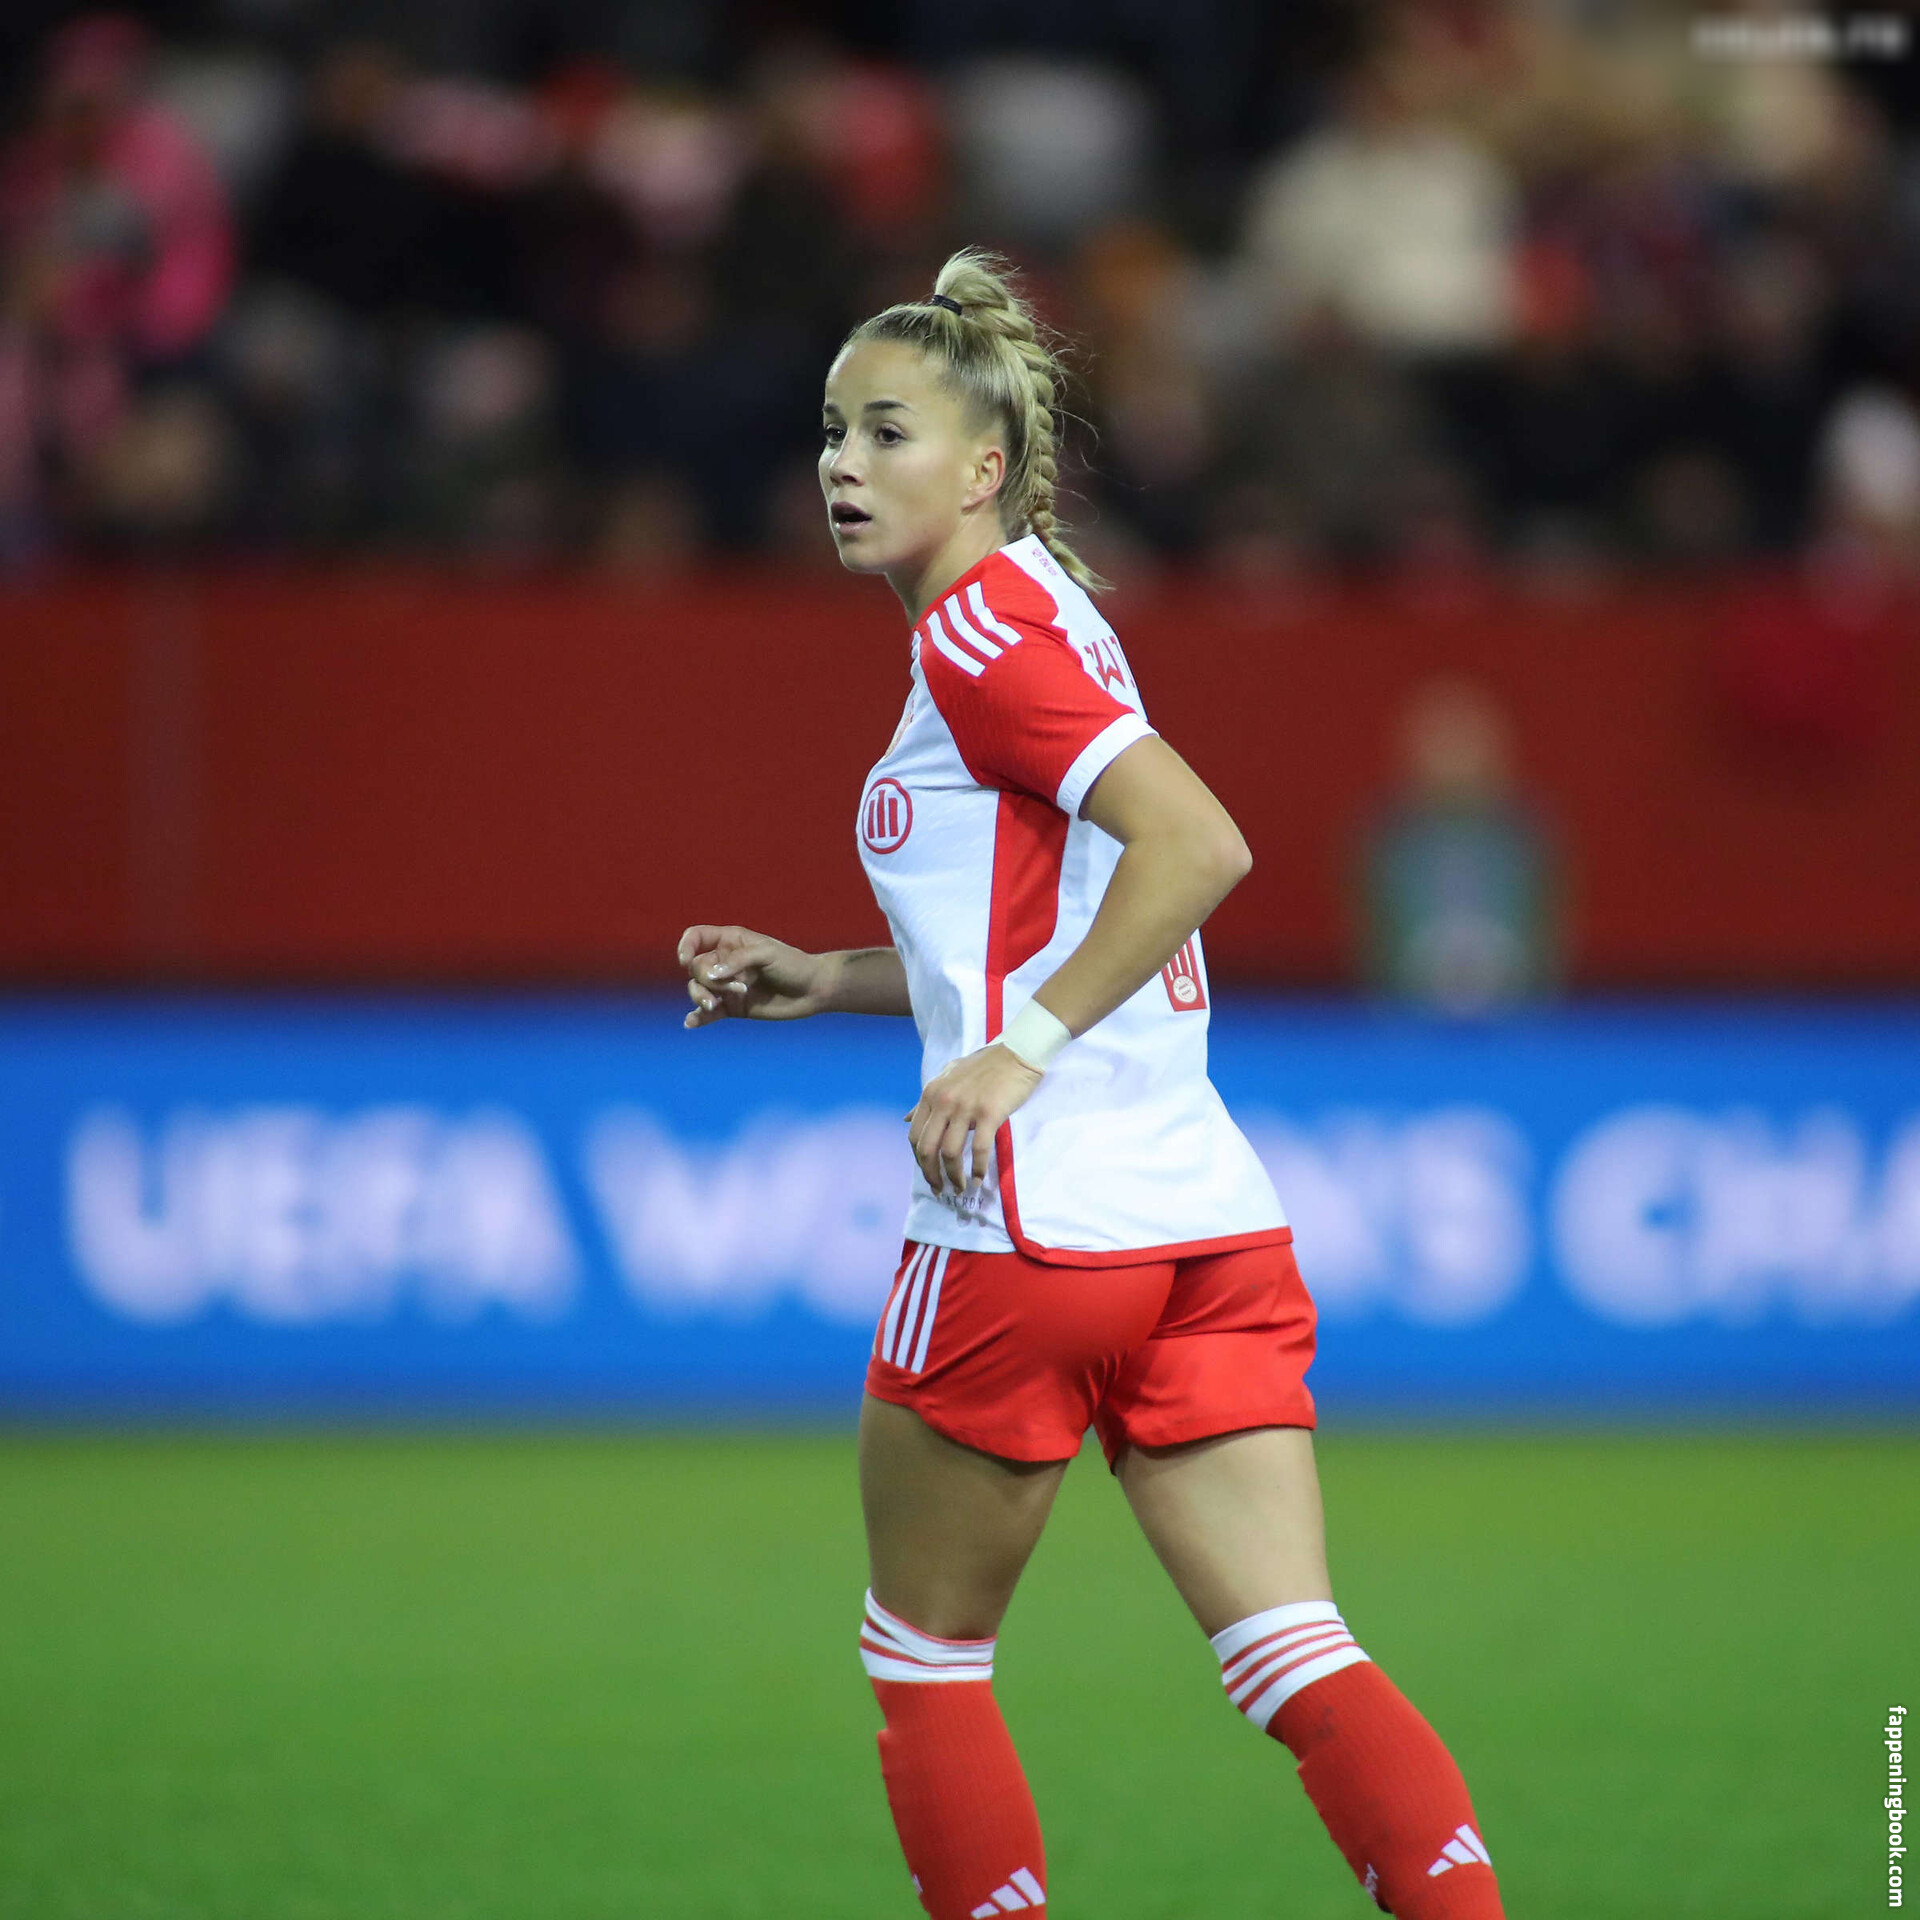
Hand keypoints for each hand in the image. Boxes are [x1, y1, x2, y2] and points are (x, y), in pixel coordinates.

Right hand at [678, 925, 832, 1027]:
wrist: (813, 990)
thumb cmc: (793, 965)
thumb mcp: (766, 954)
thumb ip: (737, 961)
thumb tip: (710, 975)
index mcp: (731, 941)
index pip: (696, 937)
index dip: (685, 946)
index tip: (685, 960)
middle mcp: (725, 962)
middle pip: (696, 968)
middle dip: (708, 979)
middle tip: (738, 987)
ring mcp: (727, 986)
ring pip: (697, 989)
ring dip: (701, 997)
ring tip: (715, 1006)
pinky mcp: (733, 1007)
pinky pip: (708, 1013)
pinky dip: (698, 1018)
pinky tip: (691, 1023)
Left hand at [904, 1043, 1042, 1196]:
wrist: (1017, 1053)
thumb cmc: (984, 1065)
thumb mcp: (947, 1076)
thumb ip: (926, 1099)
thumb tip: (906, 1119)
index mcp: (931, 1093)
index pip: (915, 1136)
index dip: (920, 1161)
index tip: (929, 1174)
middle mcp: (943, 1101)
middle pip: (928, 1149)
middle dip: (932, 1175)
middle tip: (940, 1189)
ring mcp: (966, 1107)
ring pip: (951, 1153)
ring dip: (954, 1176)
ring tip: (961, 1187)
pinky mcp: (989, 1113)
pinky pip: (980, 1149)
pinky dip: (978, 1169)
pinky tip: (980, 1178)